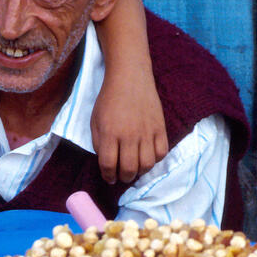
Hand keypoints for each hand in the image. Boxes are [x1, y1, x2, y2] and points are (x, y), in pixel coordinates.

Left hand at [91, 66, 167, 182]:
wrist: (130, 78)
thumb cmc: (108, 100)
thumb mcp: (94, 120)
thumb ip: (98, 143)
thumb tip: (106, 163)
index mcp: (109, 133)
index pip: (108, 165)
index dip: (108, 176)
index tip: (109, 178)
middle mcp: (129, 135)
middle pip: (129, 169)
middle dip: (124, 178)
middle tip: (122, 176)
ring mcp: (147, 132)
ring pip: (147, 165)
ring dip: (140, 172)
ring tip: (135, 169)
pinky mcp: (160, 128)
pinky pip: (161, 153)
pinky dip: (155, 160)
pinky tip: (147, 157)